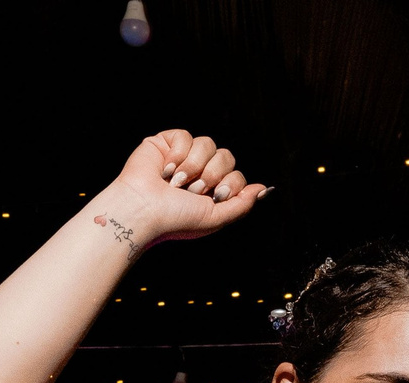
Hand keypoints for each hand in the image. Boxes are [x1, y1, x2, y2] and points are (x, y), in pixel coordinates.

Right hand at [100, 130, 265, 248]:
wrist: (144, 210)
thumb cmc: (175, 220)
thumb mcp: (216, 218)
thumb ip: (242, 204)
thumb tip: (263, 189)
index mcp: (211, 190)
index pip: (237, 175)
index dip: (231, 183)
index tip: (216, 197)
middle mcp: (199, 171)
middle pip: (226, 156)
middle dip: (213, 175)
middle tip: (194, 190)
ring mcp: (183, 156)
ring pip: (208, 144)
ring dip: (194, 166)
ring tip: (177, 183)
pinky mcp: (166, 142)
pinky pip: (186, 136)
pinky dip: (178, 154)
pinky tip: (166, 170)